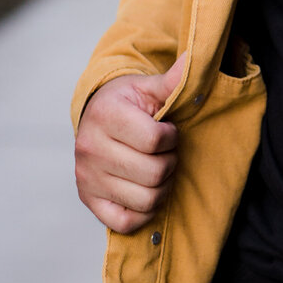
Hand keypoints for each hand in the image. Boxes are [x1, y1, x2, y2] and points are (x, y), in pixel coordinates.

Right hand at [74, 56, 185, 232]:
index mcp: (105, 116)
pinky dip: (143, 211)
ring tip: (157, 168)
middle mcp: (90, 149)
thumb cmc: (127, 102)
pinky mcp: (88, 200)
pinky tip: (144, 189)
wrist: (95, 116)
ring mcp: (87, 178)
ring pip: (145, 200)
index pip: (154, 141)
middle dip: (169, 163)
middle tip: (165, 152)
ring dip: (161, 187)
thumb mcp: (148, 87)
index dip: (171, 138)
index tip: (168, 131)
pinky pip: (125, 222)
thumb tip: (194, 60)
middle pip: (153, 174)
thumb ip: (173, 80)